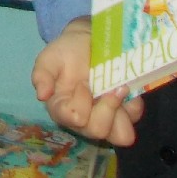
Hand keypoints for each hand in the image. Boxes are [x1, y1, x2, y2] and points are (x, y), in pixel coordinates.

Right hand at [31, 18, 143, 146]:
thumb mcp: (48, 59)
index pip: (73, 119)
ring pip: (120, 135)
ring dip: (123, 114)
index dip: (80, 103)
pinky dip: (133, 104)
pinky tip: (126, 87)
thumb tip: (41, 95)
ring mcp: (107, 118)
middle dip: (106, 108)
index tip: (82, 83)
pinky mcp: (125, 112)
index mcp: (62, 110)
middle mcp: (84, 121)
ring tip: (121, 90)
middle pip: (98, 130)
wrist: (86, 42)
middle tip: (108, 86)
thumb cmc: (65, 53)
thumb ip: (41, 75)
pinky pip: (135, 117)